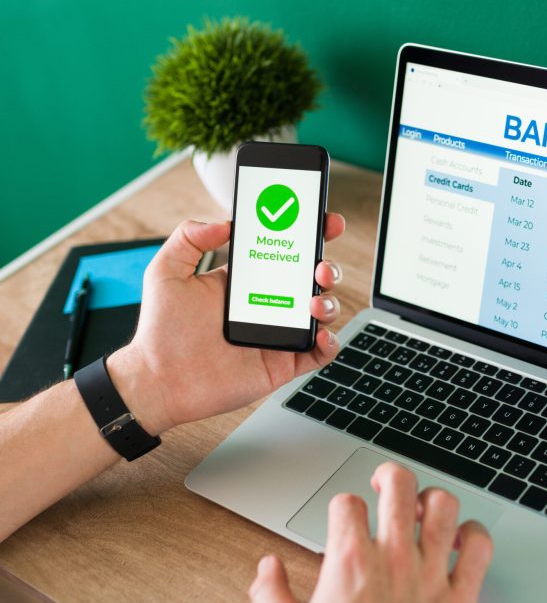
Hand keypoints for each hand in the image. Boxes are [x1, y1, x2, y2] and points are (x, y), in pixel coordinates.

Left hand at [106, 214, 346, 434]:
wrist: (160, 381)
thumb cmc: (161, 332)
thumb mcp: (165, 273)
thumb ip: (188, 238)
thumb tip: (224, 223)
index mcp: (246, 281)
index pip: (285, 251)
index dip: (309, 235)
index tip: (323, 222)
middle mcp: (267, 304)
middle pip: (312, 279)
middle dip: (327, 267)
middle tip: (320, 266)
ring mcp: (278, 334)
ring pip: (322, 312)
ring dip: (329, 302)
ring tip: (314, 302)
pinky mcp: (283, 364)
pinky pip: (319, 353)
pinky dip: (330, 343)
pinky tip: (319, 335)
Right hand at [249, 462, 493, 602]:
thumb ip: (269, 596)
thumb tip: (267, 567)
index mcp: (349, 564)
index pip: (347, 504)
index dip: (343, 506)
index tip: (345, 519)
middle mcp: (394, 561)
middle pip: (399, 486)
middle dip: (389, 476)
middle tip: (386, 483)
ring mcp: (431, 577)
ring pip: (444, 507)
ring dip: (433, 500)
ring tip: (423, 509)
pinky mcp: (461, 600)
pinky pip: (480, 548)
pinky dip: (474, 535)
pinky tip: (462, 539)